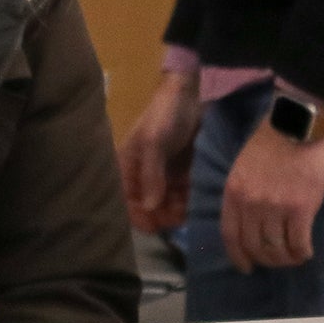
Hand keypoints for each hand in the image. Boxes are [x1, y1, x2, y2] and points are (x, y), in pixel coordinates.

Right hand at [118, 70, 202, 231]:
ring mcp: (164, 176)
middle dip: (162, 216)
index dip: (138, 217)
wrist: (192, 95)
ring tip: (189, 208)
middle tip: (178, 217)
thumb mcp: (154, 142)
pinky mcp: (183, 175)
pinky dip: (190, 202)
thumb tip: (150, 207)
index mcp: (127, 167)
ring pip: (168, 206)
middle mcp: (143, 175)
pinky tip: (197, 201)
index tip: (155, 226)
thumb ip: (151, 175)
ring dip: (177, 211)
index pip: (126, 202)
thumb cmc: (165, 115)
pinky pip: (184, 196)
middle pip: (148, 208)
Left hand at [220, 119, 323, 272]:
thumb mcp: (243, 166)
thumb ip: (243, 193)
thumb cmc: (272, 139)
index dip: (238, 256)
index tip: (246, 266)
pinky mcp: (301, 208)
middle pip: (254, 246)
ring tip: (293, 257)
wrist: (299, 123)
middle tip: (276, 260)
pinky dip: (302, 252)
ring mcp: (275, 207)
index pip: (230, 235)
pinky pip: (299, 242)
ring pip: (277, 248)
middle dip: (265, 259)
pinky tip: (306, 252)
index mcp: (233, 192)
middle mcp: (250, 204)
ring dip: (285, 259)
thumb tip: (250, 220)